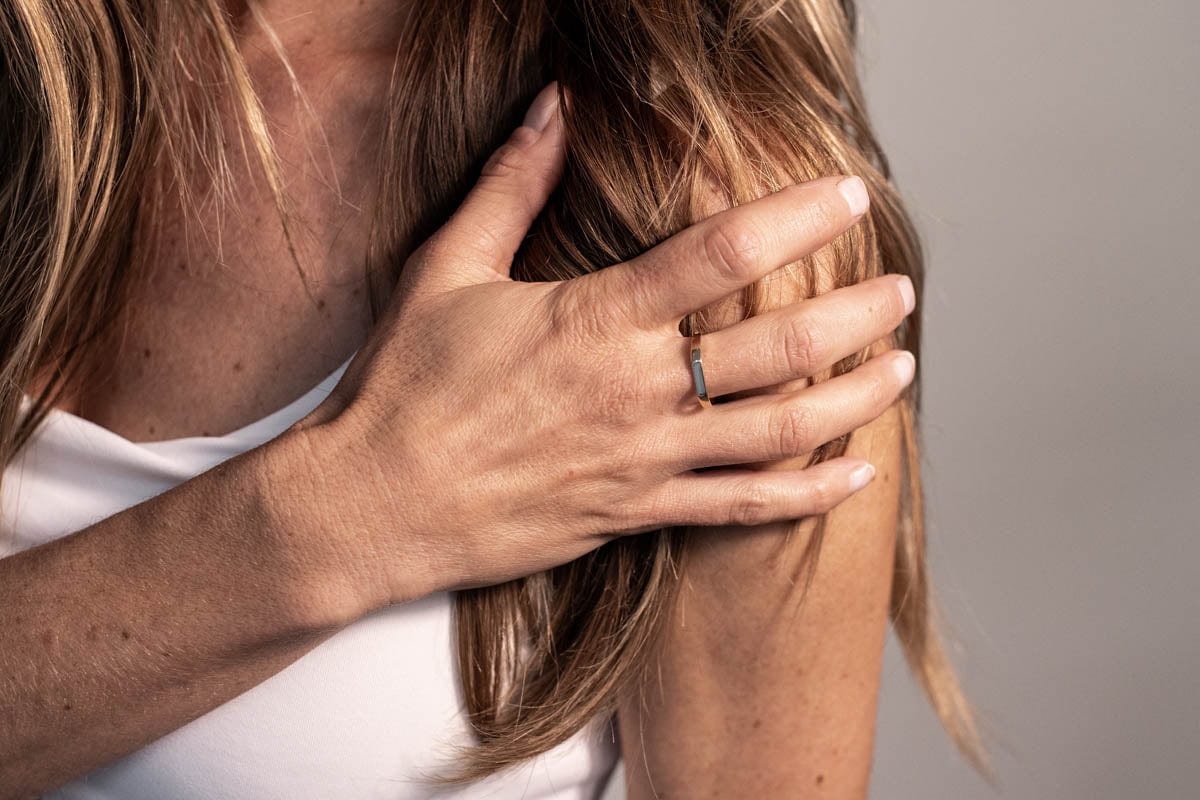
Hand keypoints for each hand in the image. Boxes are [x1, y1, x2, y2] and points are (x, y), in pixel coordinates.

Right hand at [284, 83, 916, 615]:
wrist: (373, 504)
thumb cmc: (405, 388)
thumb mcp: (448, 270)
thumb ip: (512, 186)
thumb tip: (553, 105)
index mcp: (594, 319)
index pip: (719, 253)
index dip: (796, 216)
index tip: (847, 194)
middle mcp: (634, 390)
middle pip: (777, 347)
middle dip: (854, 315)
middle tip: (901, 291)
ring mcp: (642, 459)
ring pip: (777, 431)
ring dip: (853, 399)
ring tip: (902, 369)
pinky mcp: (635, 514)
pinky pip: (740, 510)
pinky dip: (807, 494)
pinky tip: (858, 474)